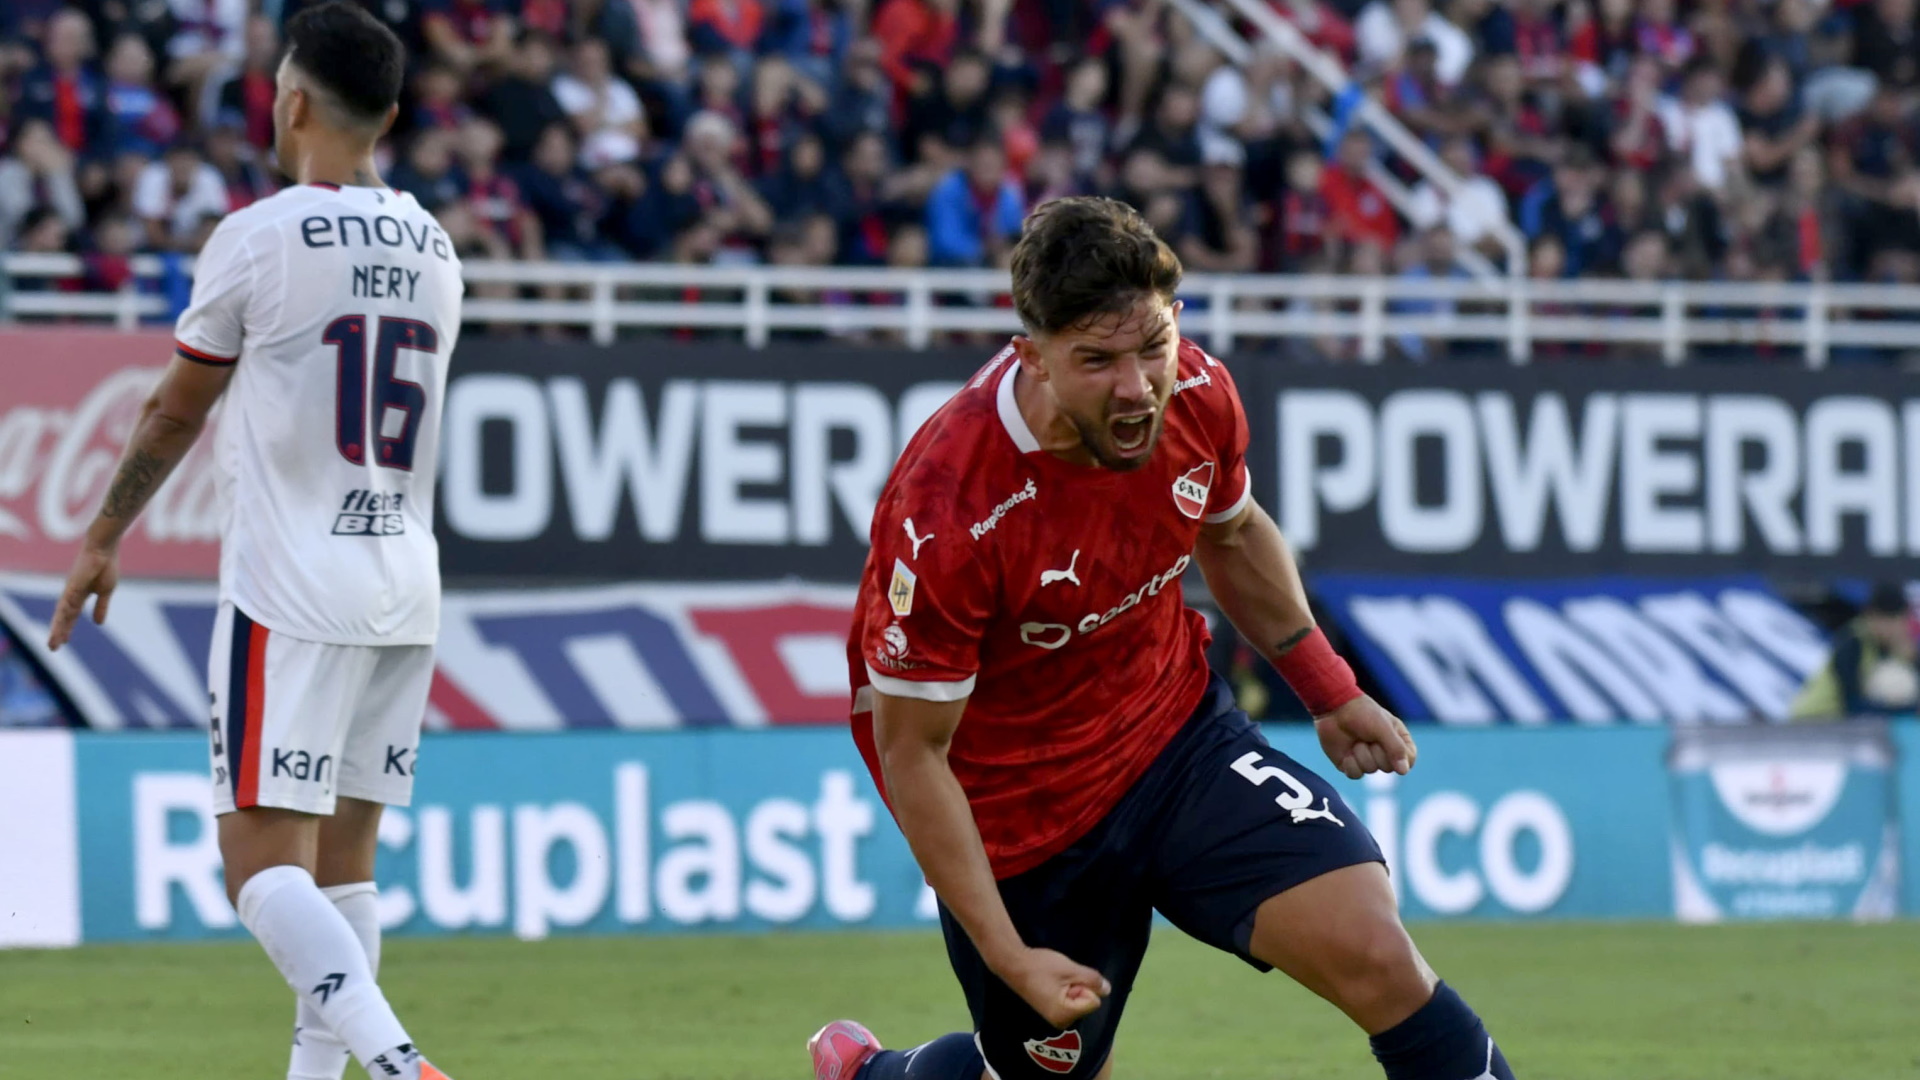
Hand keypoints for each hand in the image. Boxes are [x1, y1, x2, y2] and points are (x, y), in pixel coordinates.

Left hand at [48, 543, 118, 650]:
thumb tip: (98, 624)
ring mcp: (71, 590)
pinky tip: (62, 625)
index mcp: (79, 595)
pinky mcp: (74, 585)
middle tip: (53, 648)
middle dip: (59, 632)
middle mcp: (71, 594)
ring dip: (58, 628)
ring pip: (63, 613)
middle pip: (63, 617)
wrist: (104, 548)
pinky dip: (64, 615)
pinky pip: (68, 602)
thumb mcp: (106, 591)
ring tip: (54, 642)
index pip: (71, 615)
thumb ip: (101, 607)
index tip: (63, 642)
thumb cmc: (105, 565)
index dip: (67, 628)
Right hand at [994, 947, 1110, 1028]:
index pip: (1094, 1001)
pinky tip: (1051, 982)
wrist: (1014, 964)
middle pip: (1087, 1002)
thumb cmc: (1041, 966)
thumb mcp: (1071, 969)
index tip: (1066, 979)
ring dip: (1072, 987)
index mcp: (1065, 1015)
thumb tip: (1108, 990)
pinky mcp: (1051, 1011)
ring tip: (1054, 980)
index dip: (1085, 985)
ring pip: (1079, 1000)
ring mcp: (1055, 1018)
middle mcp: (1061, 1022)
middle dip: (1079, 987)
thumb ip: (1092, 980)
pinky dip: (1065, 989)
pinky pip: (1069, 1000)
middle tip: (1060, 978)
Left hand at [1315, 694, 1416, 778]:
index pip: (1409, 760)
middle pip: (1389, 767)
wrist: (1334, 709)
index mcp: (1398, 741)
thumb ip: (1396, 748)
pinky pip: (1355, 774)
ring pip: (1370, 770)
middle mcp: (1384, 753)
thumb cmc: (1362, 713)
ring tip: (1356, 739)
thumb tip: (1404, 771)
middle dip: (1376, 751)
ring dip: (1361, 753)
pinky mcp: (1351, 765)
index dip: (1400, 757)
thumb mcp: (1383, 727)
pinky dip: (1350, 762)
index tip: (1389, 743)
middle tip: (1368, 736)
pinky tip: (1347, 750)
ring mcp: (1367, 760)